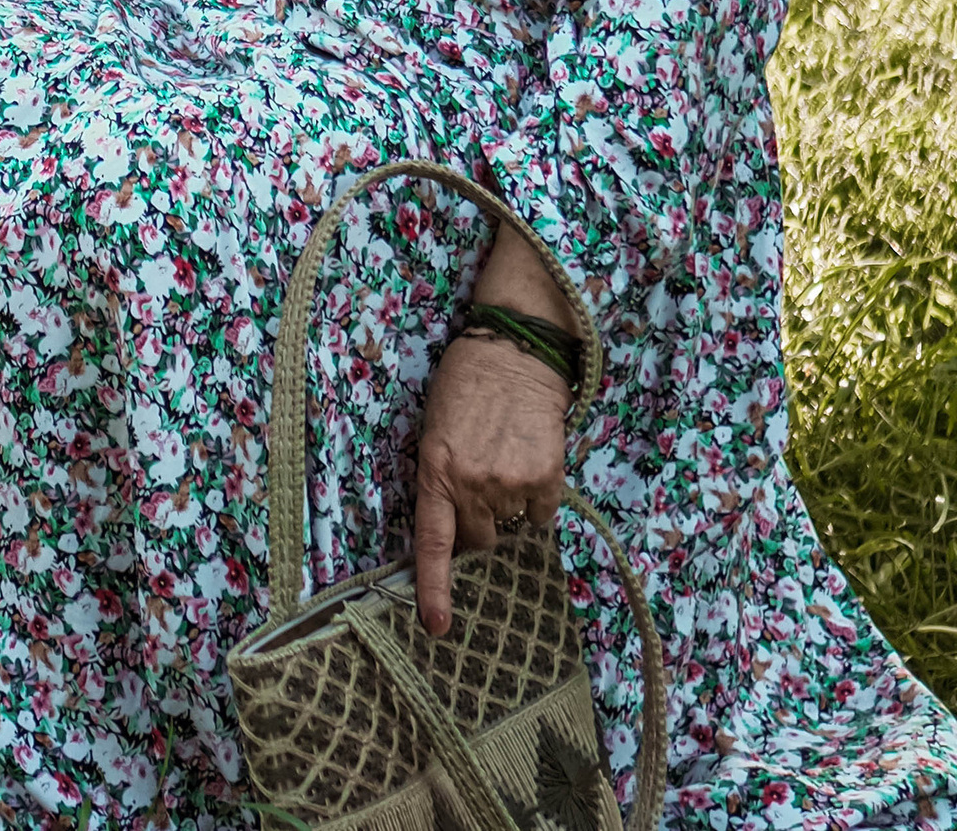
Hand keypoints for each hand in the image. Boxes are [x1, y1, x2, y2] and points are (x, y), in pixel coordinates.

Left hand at [413, 336, 568, 635]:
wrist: (513, 351)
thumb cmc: (465, 387)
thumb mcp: (435, 432)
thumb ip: (442, 482)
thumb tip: (458, 533)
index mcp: (436, 470)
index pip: (432, 541)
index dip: (434, 588)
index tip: (438, 627)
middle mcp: (472, 483)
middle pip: (477, 542)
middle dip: (478, 527)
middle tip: (481, 487)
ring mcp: (511, 484)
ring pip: (510, 528)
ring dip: (507, 509)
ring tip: (505, 461)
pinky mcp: (547, 480)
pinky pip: (540, 516)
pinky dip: (536, 500)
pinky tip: (529, 464)